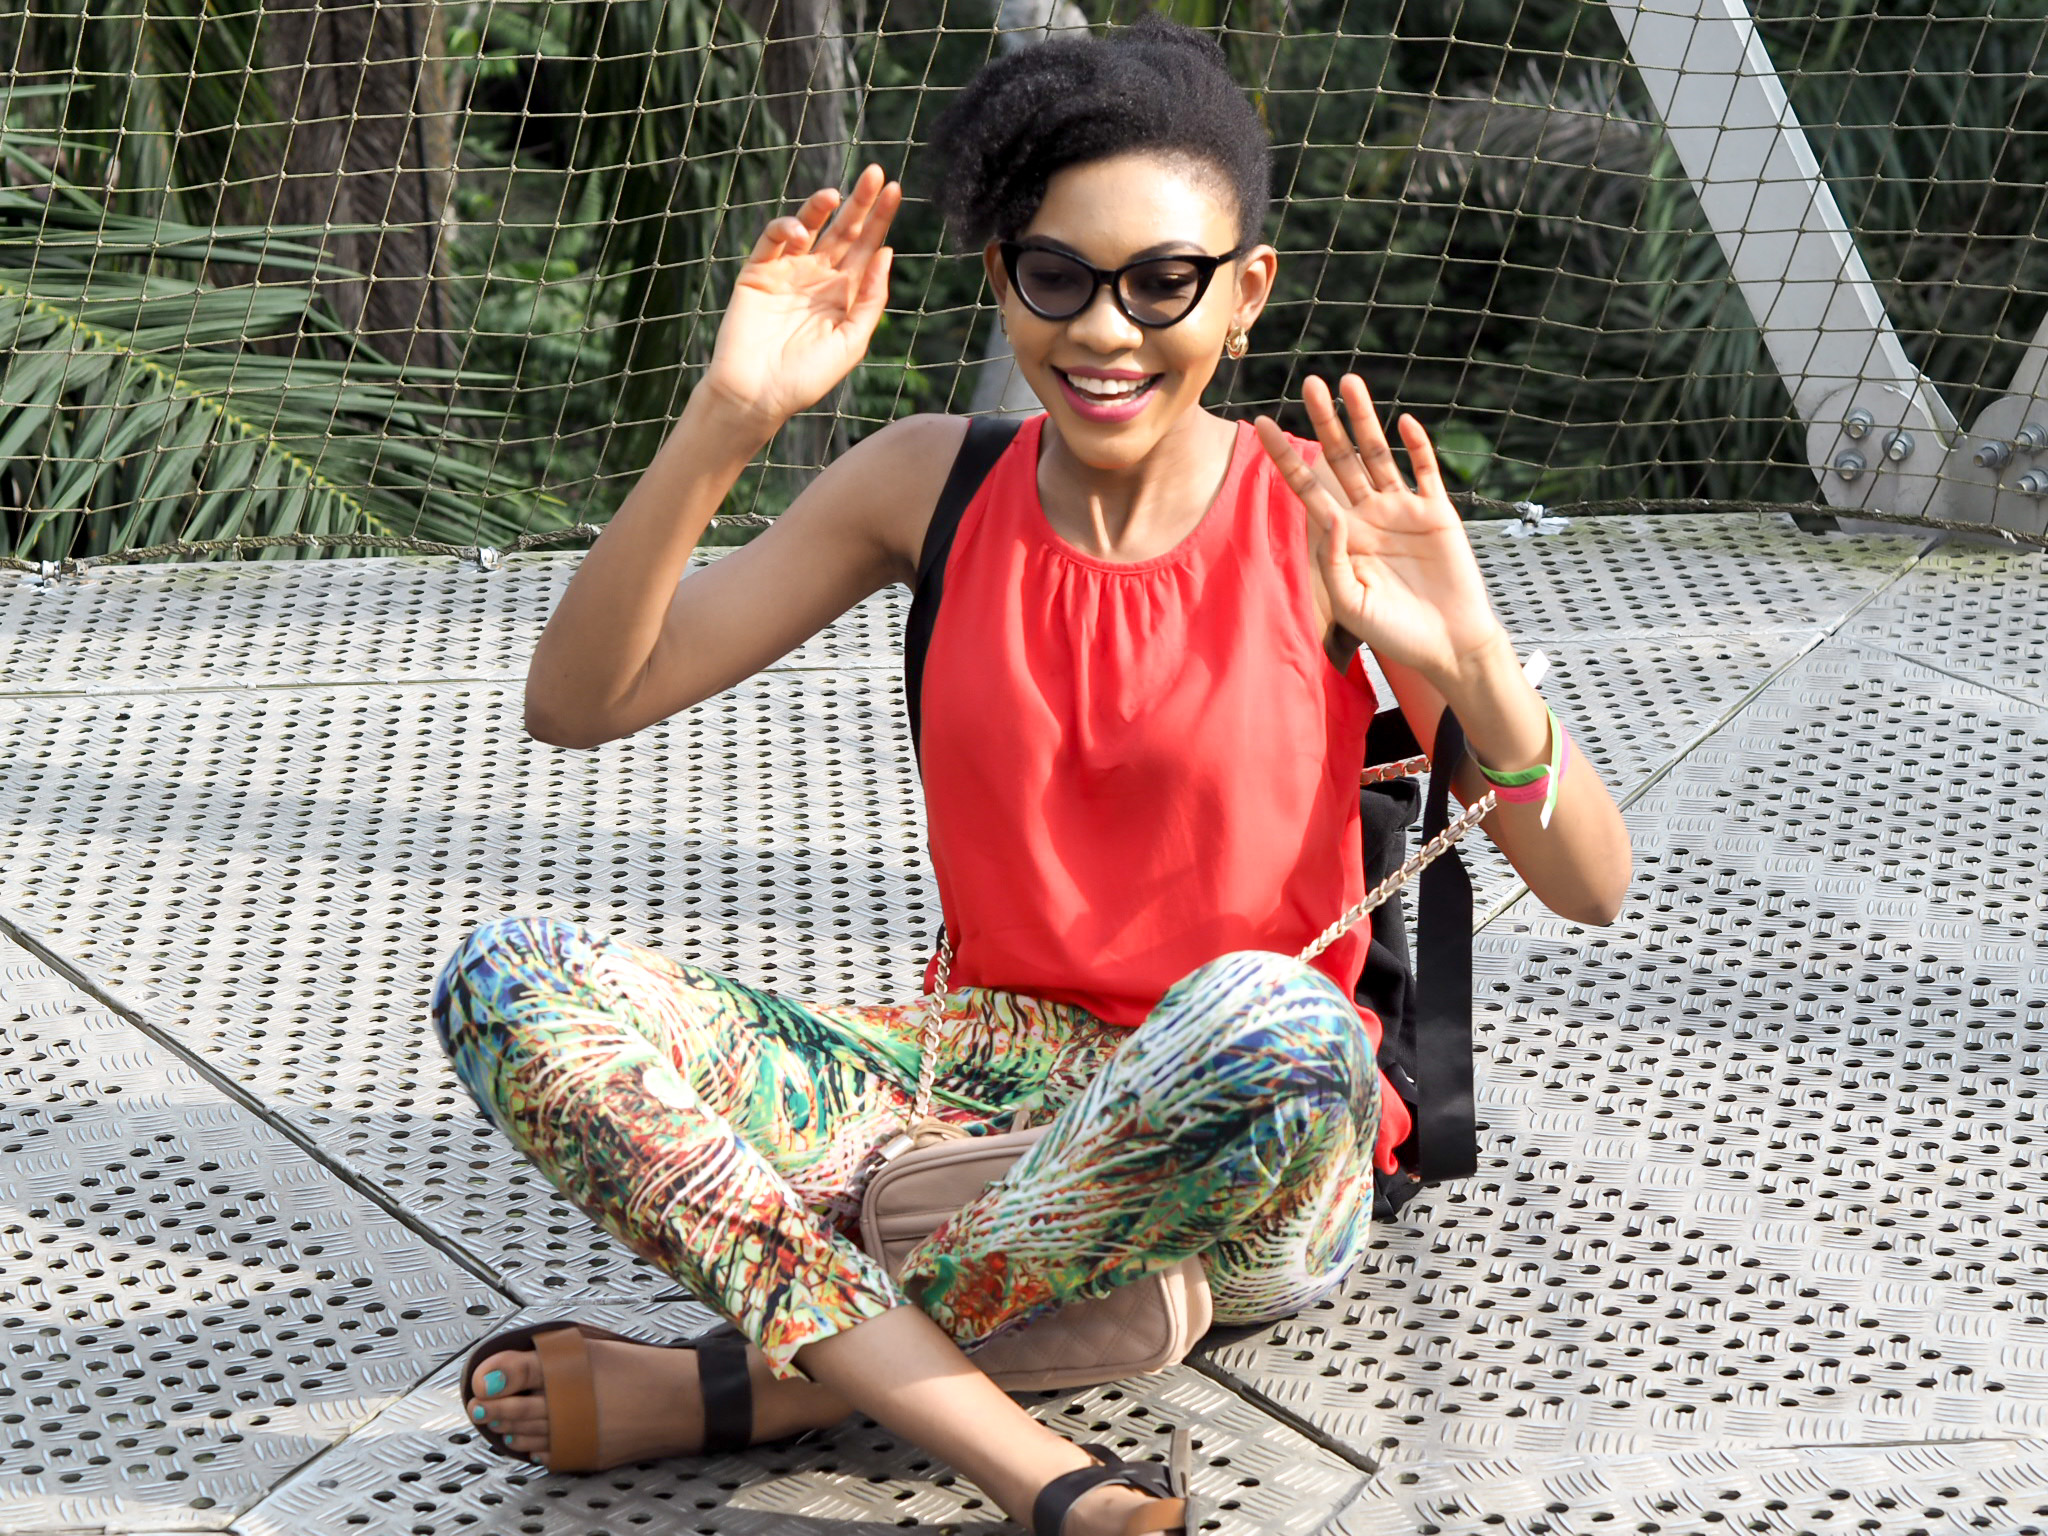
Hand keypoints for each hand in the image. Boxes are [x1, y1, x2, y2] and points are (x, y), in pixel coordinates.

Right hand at [700, 163, 900, 432]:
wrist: (757, 395)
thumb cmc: (806, 377)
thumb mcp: (851, 341)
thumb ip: (870, 299)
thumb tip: (885, 253)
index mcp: (844, 294)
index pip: (867, 248)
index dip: (881, 220)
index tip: (895, 191)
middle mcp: (818, 278)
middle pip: (844, 231)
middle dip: (861, 203)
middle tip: (876, 174)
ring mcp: (788, 273)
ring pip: (809, 228)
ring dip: (822, 206)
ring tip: (837, 194)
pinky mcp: (758, 273)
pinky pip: (773, 241)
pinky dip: (785, 229)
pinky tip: (799, 230)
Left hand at [1253, 373, 1506, 685]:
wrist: (1448, 645)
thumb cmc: (1395, 633)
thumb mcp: (1351, 604)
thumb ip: (1335, 561)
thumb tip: (1331, 513)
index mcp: (1343, 536)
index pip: (1307, 488)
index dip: (1285, 457)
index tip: (1262, 425)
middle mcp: (1369, 515)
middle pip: (1341, 459)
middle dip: (1325, 422)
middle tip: (1310, 384)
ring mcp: (1403, 511)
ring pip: (1379, 455)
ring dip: (1365, 420)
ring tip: (1350, 383)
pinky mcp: (1437, 514)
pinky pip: (1425, 473)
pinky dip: (1416, 448)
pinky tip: (1403, 422)